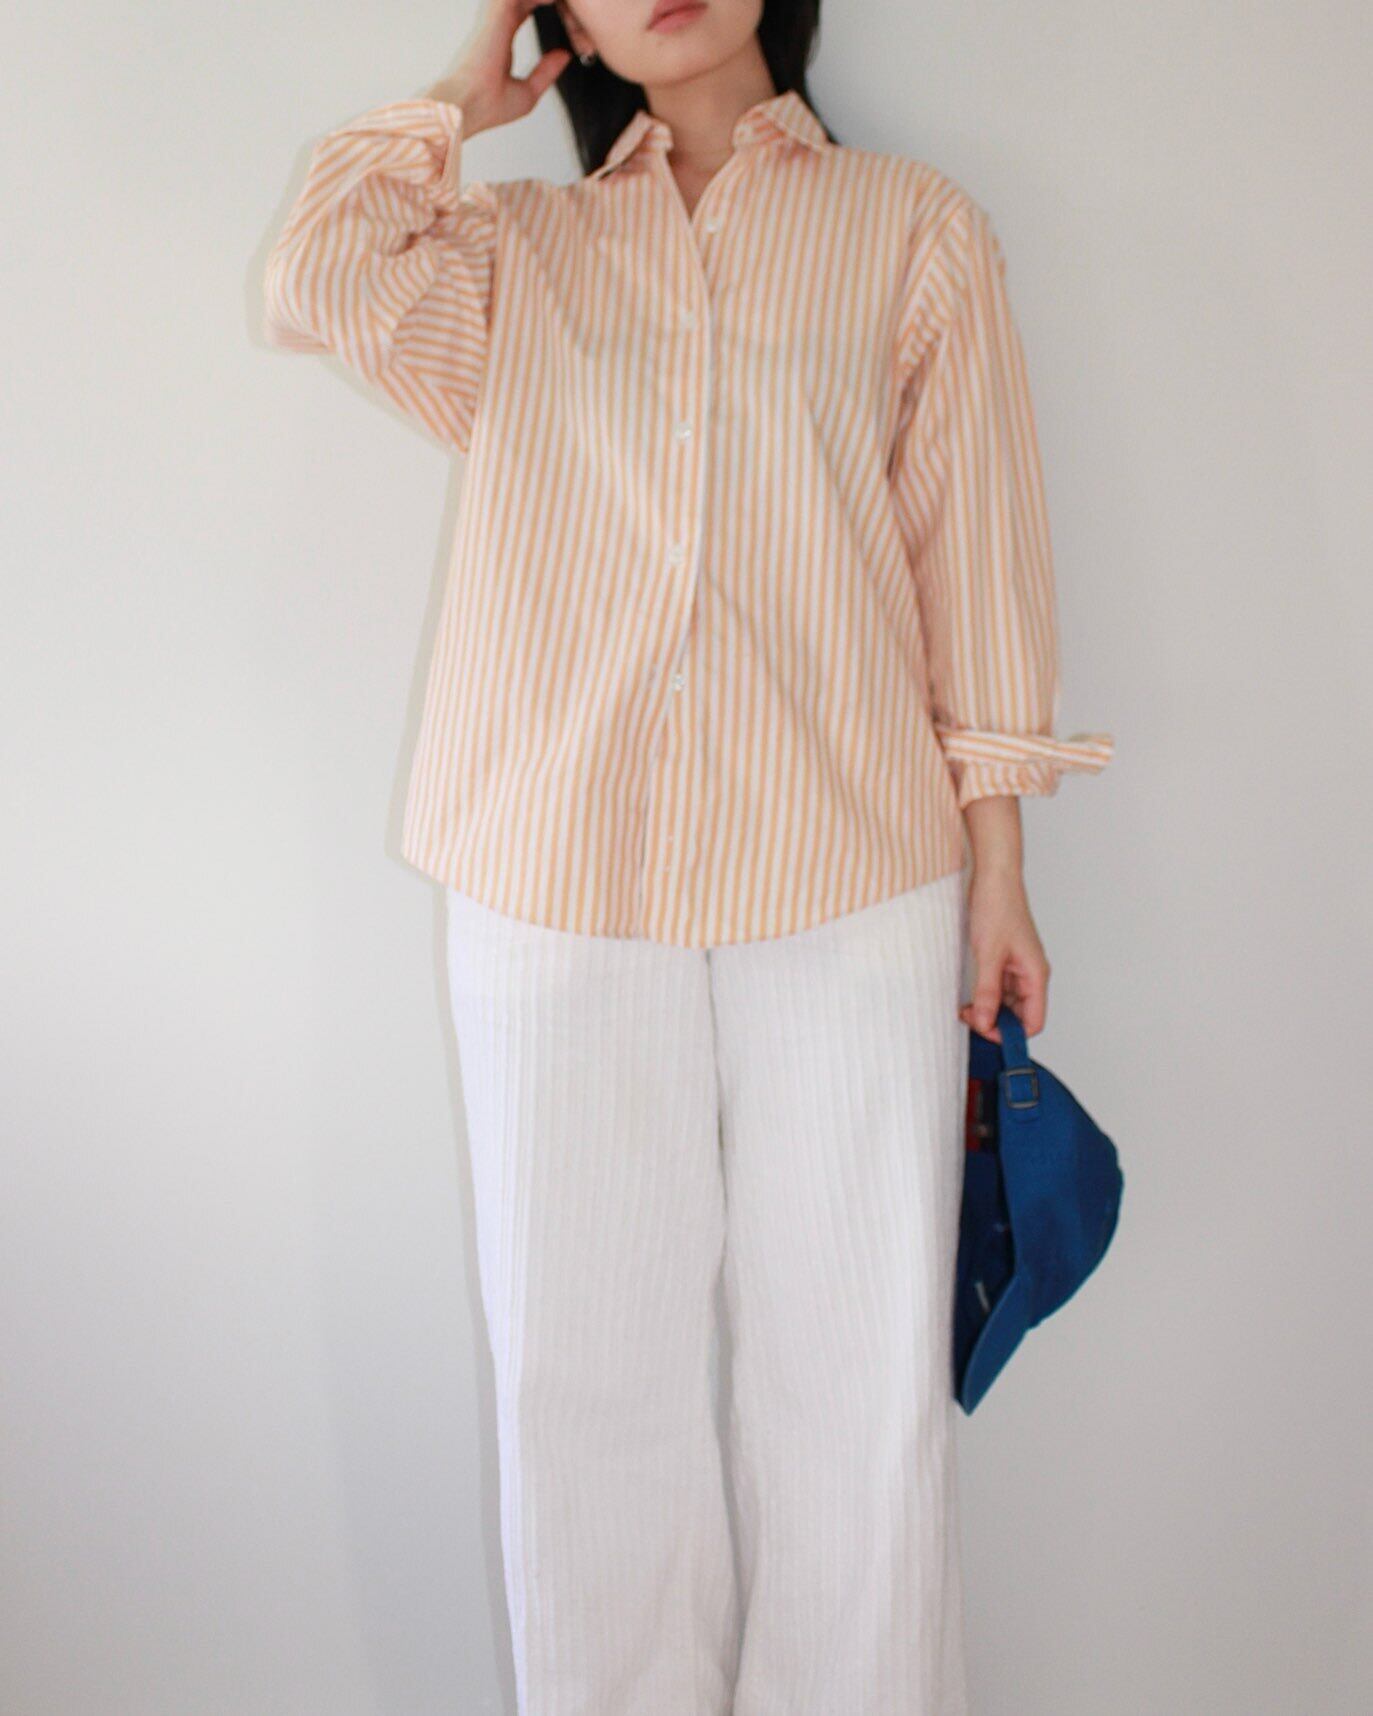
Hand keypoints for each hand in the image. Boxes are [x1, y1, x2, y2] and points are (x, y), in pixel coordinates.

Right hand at [425, 0, 571, 138]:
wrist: (466, 105)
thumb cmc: (487, 105)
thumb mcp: (528, 92)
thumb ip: (546, 71)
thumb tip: (564, 56)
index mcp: (500, 38)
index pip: (525, 9)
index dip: (544, 4)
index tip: (566, 10)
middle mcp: (497, 22)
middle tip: (571, 2)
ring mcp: (496, 14)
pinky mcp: (497, 9)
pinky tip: (557, 0)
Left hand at [959, 864, 1049, 1042]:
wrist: (993, 878)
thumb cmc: (998, 908)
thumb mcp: (989, 954)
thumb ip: (987, 991)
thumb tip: (986, 1022)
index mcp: (1036, 975)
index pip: (1033, 1022)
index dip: (1011, 1034)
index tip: (984, 1031)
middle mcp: (1030, 975)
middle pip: (1019, 1016)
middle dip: (996, 1023)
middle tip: (969, 1018)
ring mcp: (1017, 968)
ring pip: (1007, 1004)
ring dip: (988, 1010)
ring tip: (965, 1009)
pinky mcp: (1004, 961)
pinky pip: (998, 989)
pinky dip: (984, 997)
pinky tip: (968, 998)